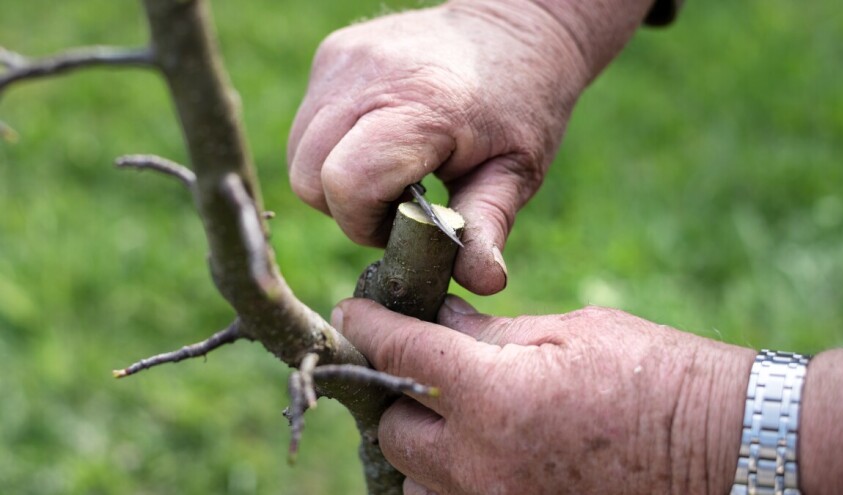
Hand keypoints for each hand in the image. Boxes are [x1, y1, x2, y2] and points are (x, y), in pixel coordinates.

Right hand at [288, 1, 597, 294]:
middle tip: (394, 203)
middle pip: (308, 175)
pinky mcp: (333, 52)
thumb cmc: (522, 102)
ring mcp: (344, 59)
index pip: (347, 183)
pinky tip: (378, 141)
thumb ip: (488, 226)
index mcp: (422, 107)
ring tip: (388, 172)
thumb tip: (482, 282)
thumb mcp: (518, 170)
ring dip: (334, 178)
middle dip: (345, 207)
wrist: (514, 24)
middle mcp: (370, 76)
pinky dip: (332, 146)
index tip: (401, 224)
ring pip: (299, 151)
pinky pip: (308, 121)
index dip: (365, 222)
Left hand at [332, 296, 754, 493]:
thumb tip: (438, 320)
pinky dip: (449, 482)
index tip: (354, 313)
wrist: (730, 446)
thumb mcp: (571, 332)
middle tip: (416, 363)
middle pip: (394, 429)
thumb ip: (492, 332)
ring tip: (447, 414)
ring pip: (416, 482)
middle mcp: (483, 464)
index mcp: (495, 395)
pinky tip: (475, 453)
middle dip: (395, 390)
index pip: (399, 352)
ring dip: (420, 445)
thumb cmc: (658, 374)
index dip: (368, 326)